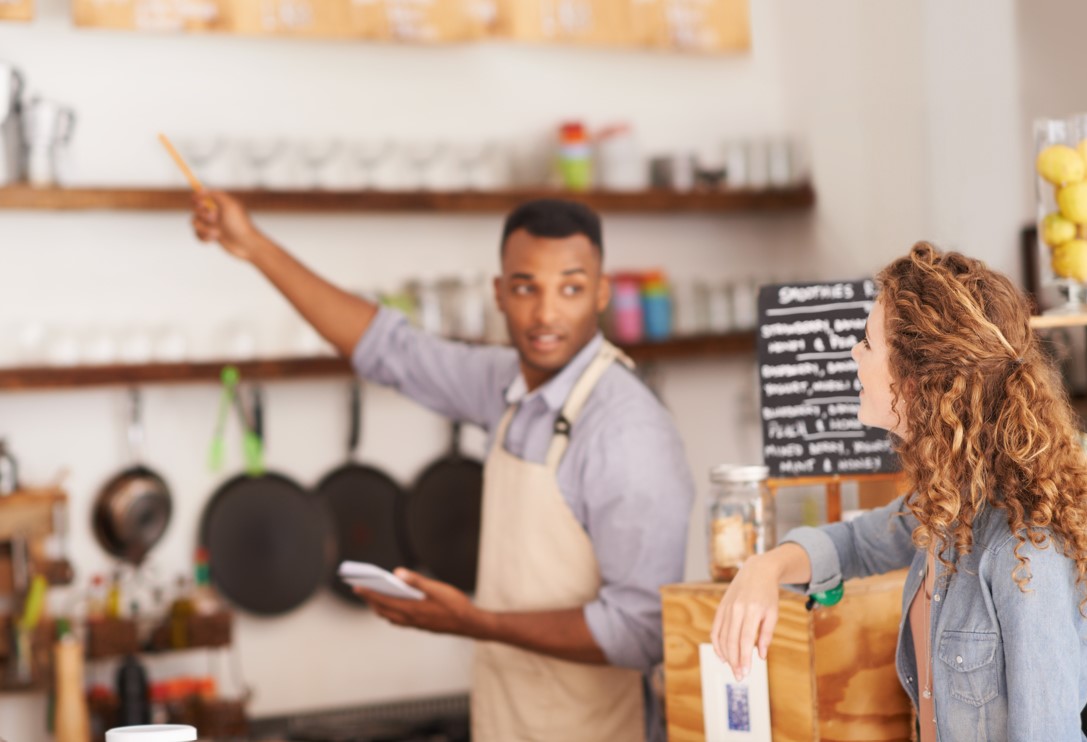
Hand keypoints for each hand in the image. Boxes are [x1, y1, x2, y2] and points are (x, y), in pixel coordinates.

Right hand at [191, 191, 261, 260]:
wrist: (246, 244)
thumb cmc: (239, 224)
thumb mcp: (229, 205)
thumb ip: (215, 195)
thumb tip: (200, 189)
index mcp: (220, 202)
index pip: (202, 196)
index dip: (197, 199)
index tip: (201, 204)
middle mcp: (215, 212)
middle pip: (196, 209)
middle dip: (203, 215)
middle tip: (215, 219)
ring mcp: (212, 224)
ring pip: (195, 222)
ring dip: (204, 228)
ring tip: (217, 233)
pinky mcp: (210, 235)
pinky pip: (197, 233)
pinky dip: (203, 237)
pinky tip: (213, 239)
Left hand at [355, 568, 488, 637]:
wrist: (470, 624)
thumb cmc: (455, 604)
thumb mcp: (437, 588)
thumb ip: (416, 581)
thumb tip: (397, 573)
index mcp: (411, 609)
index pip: (383, 600)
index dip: (368, 593)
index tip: (356, 586)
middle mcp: (410, 619)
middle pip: (383, 610)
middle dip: (370, 600)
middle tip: (359, 589)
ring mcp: (415, 624)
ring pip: (390, 616)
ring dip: (379, 607)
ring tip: (372, 596)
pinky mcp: (420, 626)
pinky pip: (399, 620)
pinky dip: (390, 612)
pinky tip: (393, 606)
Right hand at [710, 554, 783, 680]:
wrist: (757, 571)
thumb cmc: (768, 594)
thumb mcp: (773, 613)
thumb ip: (766, 634)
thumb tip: (760, 655)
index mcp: (753, 610)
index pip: (745, 639)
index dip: (744, 658)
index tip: (745, 673)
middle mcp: (737, 609)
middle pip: (731, 640)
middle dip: (734, 661)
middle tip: (739, 677)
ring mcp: (727, 608)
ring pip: (722, 636)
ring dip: (726, 655)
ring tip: (732, 668)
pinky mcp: (721, 607)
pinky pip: (715, 629)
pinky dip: (717, 643)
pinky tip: (721, 655)